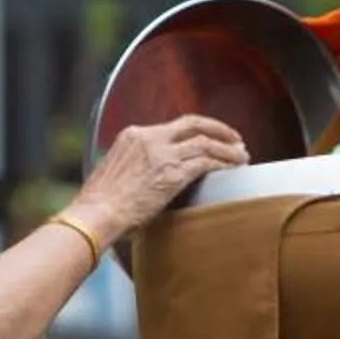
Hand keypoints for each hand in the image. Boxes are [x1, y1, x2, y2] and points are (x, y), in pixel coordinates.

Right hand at [68, 118, 249, 244]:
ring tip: (243, 157)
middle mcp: (149, 138)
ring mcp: (162, 154)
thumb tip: (150, 176)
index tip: (210, 138)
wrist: (96, 214)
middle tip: (236, 140)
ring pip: (206, 143)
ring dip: (228, 150)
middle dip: (219, 129)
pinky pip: (207, 163)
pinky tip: (234, 171)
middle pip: (194, 124)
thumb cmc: (101, 204)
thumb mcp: (115, 171)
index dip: (197, 130)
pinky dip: (224, 165)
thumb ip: (135, 165)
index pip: (173, 126)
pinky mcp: (172, 173)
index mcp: (133, 135)